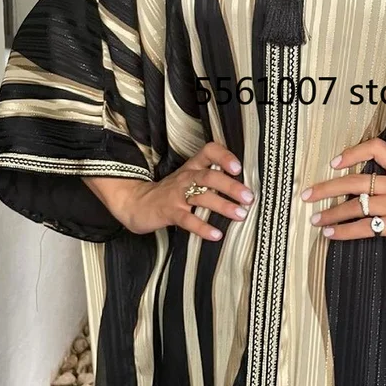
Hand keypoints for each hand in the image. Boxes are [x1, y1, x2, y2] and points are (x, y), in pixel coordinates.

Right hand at [104, 142, 254, 240]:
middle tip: (249, 197)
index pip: (209, 151)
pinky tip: (216, 234)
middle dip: (231, 186)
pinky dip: (202, 227)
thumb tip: (244, 186)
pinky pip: (187, 219)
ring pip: (201, 197)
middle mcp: (186, 178)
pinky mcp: (169, 212)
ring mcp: (177, 195)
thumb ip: (212, 177)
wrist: (137, 203)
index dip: (224, 156)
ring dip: (223, 206)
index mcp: (192, 167)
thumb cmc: (171, 191)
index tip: (239, 168)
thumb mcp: (189, 178)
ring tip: (240, 215)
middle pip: (209, 176)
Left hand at [301, 137, 385, 268]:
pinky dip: (345, 231)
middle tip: (306, 195)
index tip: (334, 162)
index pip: (378, 148)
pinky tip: (332, 235)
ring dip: (331, 213)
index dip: (353, 152)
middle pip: (356, 180)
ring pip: (357, 205)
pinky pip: (367, 227)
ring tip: (315, 220)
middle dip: (326, 188)